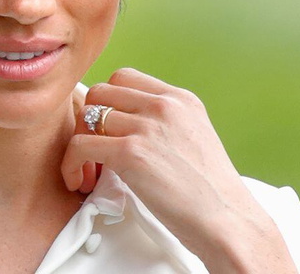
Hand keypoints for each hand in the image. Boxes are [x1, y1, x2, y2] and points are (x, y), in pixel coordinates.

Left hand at [61, 68, 296, 273]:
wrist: (228, 221)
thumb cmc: (210, 194)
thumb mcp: (193, 139)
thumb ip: (163, 125)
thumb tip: (124, 129)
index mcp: (181, 99)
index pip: (126, 78)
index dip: (108, 103)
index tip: (105, 130)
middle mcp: (165, 105)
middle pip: (102, 91)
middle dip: (90, 121)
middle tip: (92, 151)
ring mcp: (148, 126)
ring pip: (87, 116)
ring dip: (80, 145)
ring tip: (87, 172)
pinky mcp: (132, 152)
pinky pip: (80, 146)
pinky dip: (72, 164)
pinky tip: (80, 181)